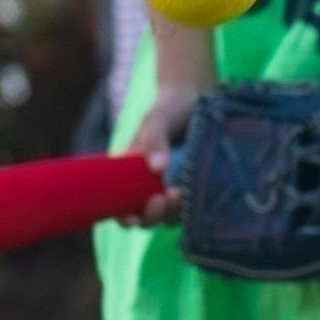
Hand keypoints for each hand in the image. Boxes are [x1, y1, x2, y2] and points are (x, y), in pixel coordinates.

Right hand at [120, 85, 197, 225]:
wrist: (198, 101)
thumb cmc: (170, 109)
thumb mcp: (157, 120)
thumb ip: (154, 141)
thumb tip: (157, 169)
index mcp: (129, 175)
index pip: (120, 207)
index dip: (124, 218)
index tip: (134, 219)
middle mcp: (149, 187)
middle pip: (147, 218)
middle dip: (153, 215)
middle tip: (164, 197)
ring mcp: (173, 189)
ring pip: (171, 217)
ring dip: (174, 212)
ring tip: (181, 192)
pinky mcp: (195, 189)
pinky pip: (193, 208)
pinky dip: (194, 208)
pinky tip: (199, 195)